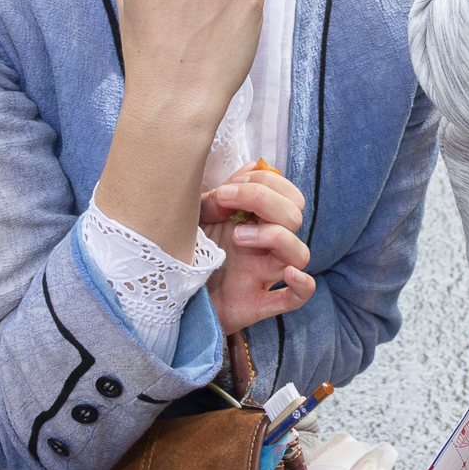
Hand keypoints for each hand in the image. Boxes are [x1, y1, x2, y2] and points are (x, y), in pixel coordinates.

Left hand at [200, 163, 315, 333]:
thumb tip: (252, 166)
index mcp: (254, 221)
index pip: (284, 192)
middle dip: (264, 200)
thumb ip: (222, 194)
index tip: (227, 188)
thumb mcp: (197, 216)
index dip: (264, 183)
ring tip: (237, 236)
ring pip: (300, 253)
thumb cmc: (184, 252)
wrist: (165, 295)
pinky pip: (297, 297)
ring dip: (277, 238)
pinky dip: (302, 286)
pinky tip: (289, 275)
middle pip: (294, 216)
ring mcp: (263, 275)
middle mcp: (264, 246)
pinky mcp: (258, 304)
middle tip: (226, 200)